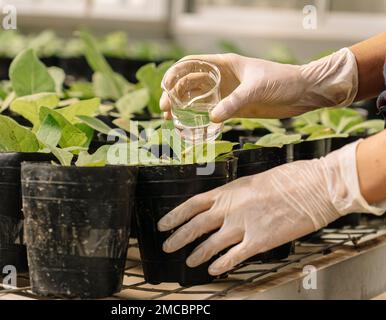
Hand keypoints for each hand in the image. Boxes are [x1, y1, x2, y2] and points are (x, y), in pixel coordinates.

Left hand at [157, 141, 384, 275]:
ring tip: (189, 261)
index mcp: (228, 191)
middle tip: (168, 246)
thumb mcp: (253, 180)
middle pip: (195, 226)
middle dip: (178, 238)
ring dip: (197, 254)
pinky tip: (214, 270)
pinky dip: (221, 265)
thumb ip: (235, 195)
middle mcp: (230, 209)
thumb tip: (225, 204)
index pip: (192, 204)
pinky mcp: (259, 241)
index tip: (163, 224)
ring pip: (210, 244)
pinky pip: (233, 257)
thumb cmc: (288, 179)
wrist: (314, 187)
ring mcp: (243, 226)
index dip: (174, 216)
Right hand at [160, 49, 357, 121]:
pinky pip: (210, 112)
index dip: (174, 74)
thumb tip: (212, 118)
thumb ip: (234, 102)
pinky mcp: (234, 108)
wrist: (303, 93)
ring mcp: (226, 93)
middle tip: (164, 109)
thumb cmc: (283, 81)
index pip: (191, 64)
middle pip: (189, 83)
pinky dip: (198, 118)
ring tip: (170, 119)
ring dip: (182, 107)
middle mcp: (222, 78)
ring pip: (197, 98)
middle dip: (173, 94)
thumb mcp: (257, 88)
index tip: (164, 88)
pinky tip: (189, 126)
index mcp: (224, 65)